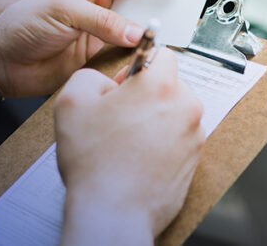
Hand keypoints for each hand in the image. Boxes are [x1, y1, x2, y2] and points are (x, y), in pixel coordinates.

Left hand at [0, 0, 176, 97]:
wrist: (2, 63)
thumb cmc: (23, 25)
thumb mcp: (64, 13)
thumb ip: (102, 22)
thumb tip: (136, 33)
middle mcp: (98, 7)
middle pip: (138, 2)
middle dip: (159, 5)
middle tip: (180, 10)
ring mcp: (99, 33)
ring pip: (134, 30)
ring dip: (150, 33)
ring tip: (168, 35)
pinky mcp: (97, 58)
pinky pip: (124, 55)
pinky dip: (136, 57)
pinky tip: (146, 57)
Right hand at [55, 50, 204, 242]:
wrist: (113, 212)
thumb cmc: (95, 162)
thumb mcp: (71, 102)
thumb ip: (89, 76)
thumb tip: (104, 81)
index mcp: (161, 86)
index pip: (162, 53)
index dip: (137, 66)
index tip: (123, 85)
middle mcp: (185, 107)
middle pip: (170, 85)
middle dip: (146, 95)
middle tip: (119, 116)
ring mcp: (194, 135)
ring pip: (174, 113)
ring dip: (155, 120)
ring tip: (126, 142)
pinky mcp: (195, 160)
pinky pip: (178, 140)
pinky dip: (162, 144)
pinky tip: (138, 158)